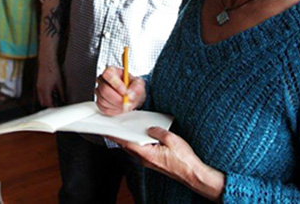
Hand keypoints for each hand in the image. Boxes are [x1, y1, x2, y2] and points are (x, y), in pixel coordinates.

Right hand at [36, 61, 63, 107]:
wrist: (47, 61)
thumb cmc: (53, 70)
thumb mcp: (59, 83)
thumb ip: (61, 93)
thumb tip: (63, 99)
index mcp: (45, 89)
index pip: (47, 103)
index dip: (52, 107)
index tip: (56, 108)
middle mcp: (40, 89)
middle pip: (42, 102)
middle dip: (48, 105)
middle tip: (55, 105)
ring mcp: (38, 86)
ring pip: (40, 98)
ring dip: (45, 100)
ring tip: (53, 99)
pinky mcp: (38, 83)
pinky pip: (39, 93)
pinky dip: (44, 95)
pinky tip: (50, 92)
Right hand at [95, 66, 144, 115]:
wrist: (131, 95)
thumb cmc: (132, 86)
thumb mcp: (139, 84)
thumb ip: (136, 88)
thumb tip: (130, 95)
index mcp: (111, 71)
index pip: (108, 74)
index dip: (116, 84)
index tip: (125, 92)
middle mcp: (102, 80)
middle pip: (104, 90)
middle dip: (117, 99)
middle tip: (126, 101)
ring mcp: (99, 91)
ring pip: (104, 100)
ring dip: (116, 105)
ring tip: (125, 104)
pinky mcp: (99, 102)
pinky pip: (104, 108)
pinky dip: (114, 110)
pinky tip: (120, 107)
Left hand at [109, 127, 224, 201]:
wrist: (192, 173)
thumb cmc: (183, 160)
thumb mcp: (171, 139)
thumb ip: (158, 132)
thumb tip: (151, 128)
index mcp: (147, 154)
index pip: (126, 143)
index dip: (115, 135)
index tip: (107, 129)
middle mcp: (145, 160)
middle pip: (128, 146)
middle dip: (121, 136)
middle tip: (115, 126)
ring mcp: (149, 162)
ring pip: (134, 149)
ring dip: (130, 139)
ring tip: (128, 128)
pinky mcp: (154, 162)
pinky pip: (142, 151)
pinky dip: (139, 143)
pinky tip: (143, 136)